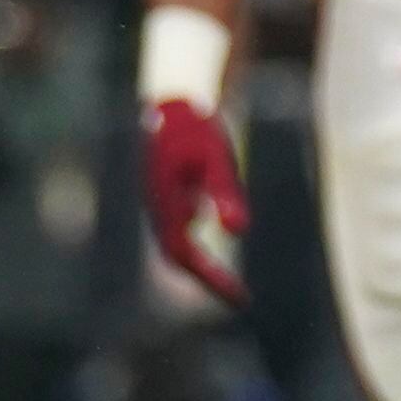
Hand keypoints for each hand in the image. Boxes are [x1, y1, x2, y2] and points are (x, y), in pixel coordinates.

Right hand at [141, 99, 248, 306]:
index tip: (240, 298)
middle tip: (238, 298)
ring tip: (228, 286)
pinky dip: (196, 246)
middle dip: (207, 279)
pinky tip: (212, 249)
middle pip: (178, 258)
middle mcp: (159, 209)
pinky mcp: (167, 193)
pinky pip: (179, 229)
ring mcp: (161, 202)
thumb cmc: (196, 129)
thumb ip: (226, 195)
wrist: (171, 101)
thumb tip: (238, 233)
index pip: (186, 257)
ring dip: (200, 266)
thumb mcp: (217, 161)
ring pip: (177, 245)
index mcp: (167, 206)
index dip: (211, 280)